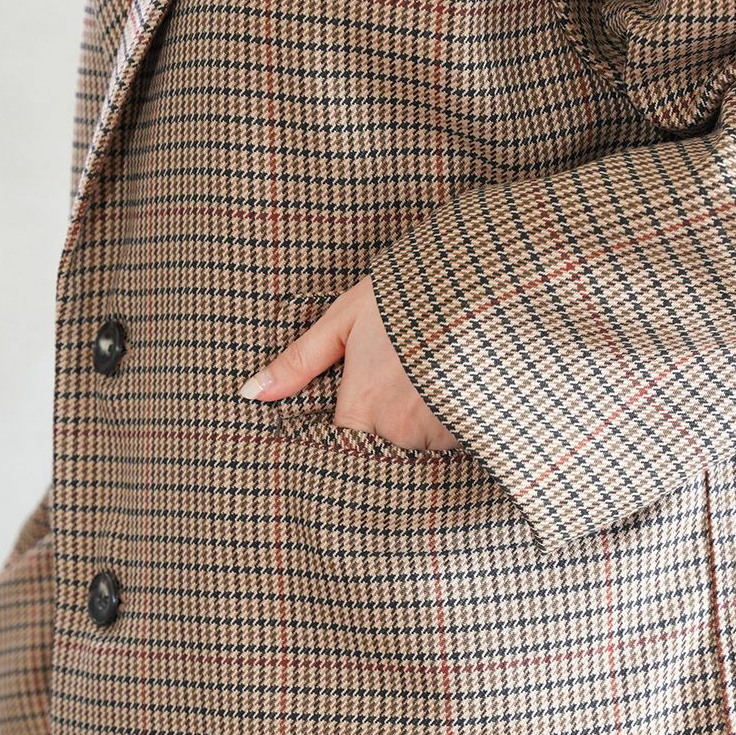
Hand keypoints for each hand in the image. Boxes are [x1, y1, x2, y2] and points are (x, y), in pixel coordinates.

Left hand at [238, 275, 459, 450]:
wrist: (484, 283)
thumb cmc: (407, 295)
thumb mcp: (346, 317)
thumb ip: (299, 361)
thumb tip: (251, 394)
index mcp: (362, 408)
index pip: (341, 446)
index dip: (344, 431)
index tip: (354, 410)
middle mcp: (399, 432)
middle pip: (382, 450)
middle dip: (386, 427)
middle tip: (397, 387)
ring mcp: (440, 436)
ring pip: (419, 448)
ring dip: (421, 426)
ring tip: (427, 383)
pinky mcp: (475, 432)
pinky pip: (455, 443)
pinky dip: (452, 423)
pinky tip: (454, 388)